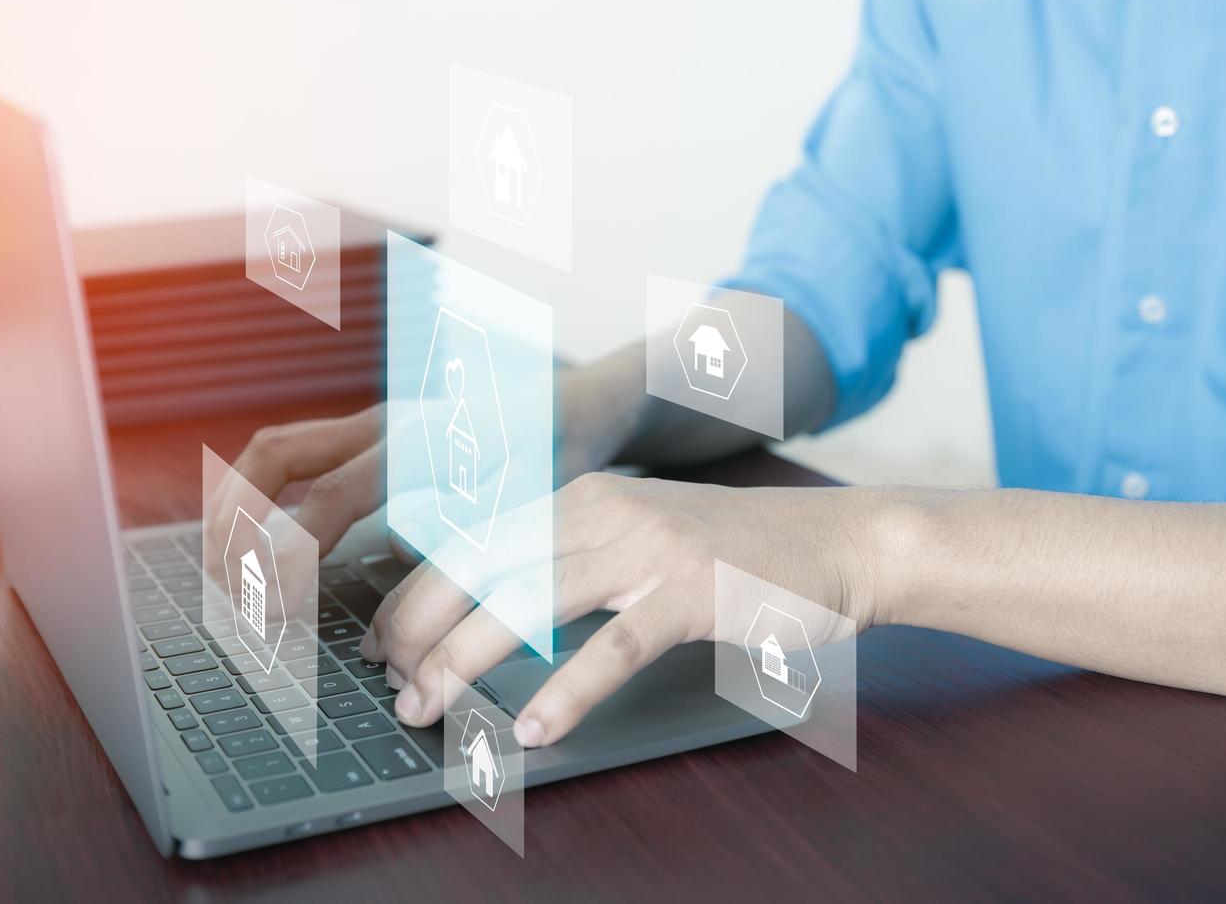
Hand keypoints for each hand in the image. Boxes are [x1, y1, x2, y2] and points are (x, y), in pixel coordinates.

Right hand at [211, 363, 632, 560]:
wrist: (571, 406)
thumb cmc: (551, 455)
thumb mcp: (518, 500)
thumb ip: (457, 530)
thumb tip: (391, 556)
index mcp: (415, 442)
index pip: (328, 496)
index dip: (290, 553)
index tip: (271, 605)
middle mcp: (378, 424)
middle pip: (273, 455)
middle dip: (235, 520)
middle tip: (228, 588)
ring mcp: (367, 424)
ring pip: (273, 449)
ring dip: (236, 505)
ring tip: (226, 570)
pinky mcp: (367, 434)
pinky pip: (293, 456)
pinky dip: (259, 497)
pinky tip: (252, 542)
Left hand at [361, 472, 888, 746]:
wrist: (843, 540)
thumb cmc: (741, 553)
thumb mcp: (645, 537)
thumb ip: (578, 562)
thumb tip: (500, 615)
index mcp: (586, 497)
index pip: (476, 540)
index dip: (417, 591)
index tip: (382, 640)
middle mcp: (605, 510)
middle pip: (484, 565)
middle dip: (421, 627)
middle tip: (391, 685)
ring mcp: (649, 547)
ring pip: (530, 600)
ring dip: (467, 658)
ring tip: (430, 707)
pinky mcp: (694, 591)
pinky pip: (614, 648)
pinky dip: (567, 692)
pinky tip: (535, 729)